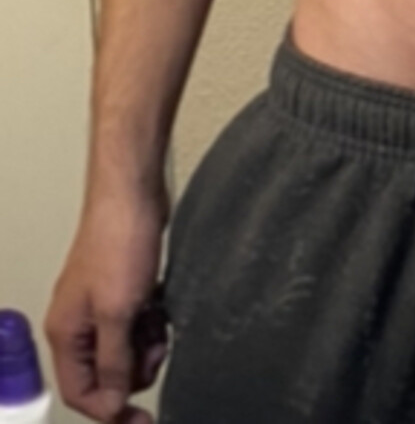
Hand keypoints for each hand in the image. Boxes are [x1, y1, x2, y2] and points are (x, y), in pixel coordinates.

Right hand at [45, 181, 170, 423]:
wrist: (134, 198)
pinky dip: (154, 324)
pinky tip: (161, 307)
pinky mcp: (126, 292)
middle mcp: (79, 323)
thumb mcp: (118, 312)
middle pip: (107, 374)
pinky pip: (141, 326)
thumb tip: (113, 400)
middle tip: (156, 350)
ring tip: (158, 323)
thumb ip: (113, 361)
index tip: (142, 417)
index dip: (111, 408)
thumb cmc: (118, 243)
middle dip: (135, 370)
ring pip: (127, 350)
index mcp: (66, 333)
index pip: (81, 392)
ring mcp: (103, 307)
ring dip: (148, 345)